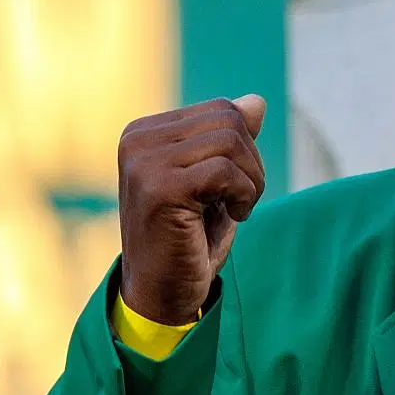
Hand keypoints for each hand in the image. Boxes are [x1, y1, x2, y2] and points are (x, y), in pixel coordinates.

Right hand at [116, 95, 266, 324]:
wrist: (163, 292)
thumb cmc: (189, 240)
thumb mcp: (215, 182)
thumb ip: (230, 141)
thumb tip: (256, 101)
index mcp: (144, 133)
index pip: (220, 110)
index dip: (245, 148)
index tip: (234, 186)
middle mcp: (137, 140)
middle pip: (228, 120)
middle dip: (252, 162)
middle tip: (244, 199)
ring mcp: (144, 162)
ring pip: (231, 142)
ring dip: (251, 181)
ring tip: (238, 208)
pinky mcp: (159, 188)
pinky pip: (226, 171)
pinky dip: (245, 194)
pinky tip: (235, 216)